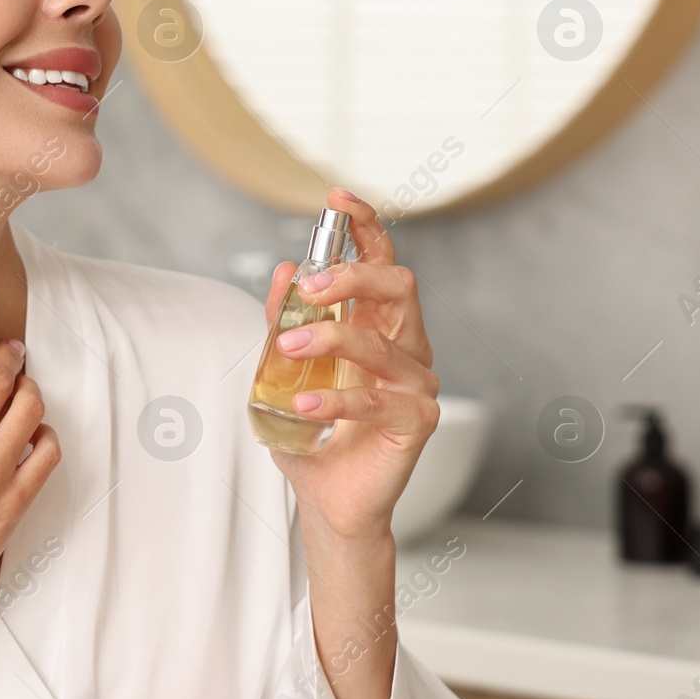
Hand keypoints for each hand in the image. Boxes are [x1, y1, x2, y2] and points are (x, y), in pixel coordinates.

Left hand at [262, 187, 439, 542]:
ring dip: (328, 338)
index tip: (337, 198)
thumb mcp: (282, 370)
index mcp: (377, 325)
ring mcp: (417, 383)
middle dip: (354, 275)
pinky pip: (374, 400)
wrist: (327, 500)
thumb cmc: (311, 432)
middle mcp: (405, 346)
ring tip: (288, 347)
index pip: (381, 261)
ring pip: (380, 342)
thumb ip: (282, 321)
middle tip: (312, 286)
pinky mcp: (417, 421)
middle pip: (398, 286)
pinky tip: (300, 404)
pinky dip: (332, 399)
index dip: (365, 225)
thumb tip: (281, 270)